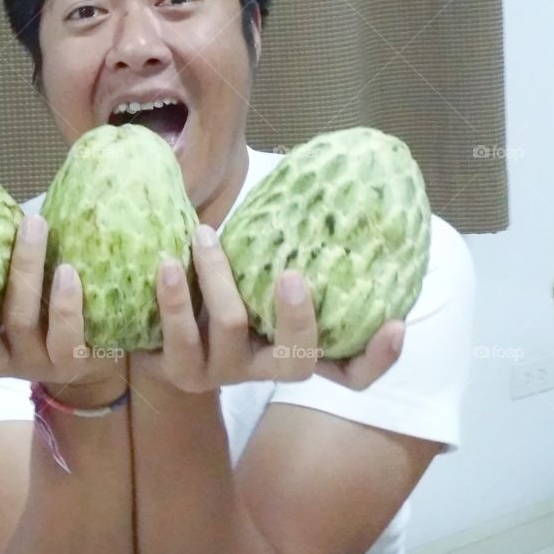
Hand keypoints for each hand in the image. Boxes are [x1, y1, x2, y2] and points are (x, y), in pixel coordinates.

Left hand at [133, 225, 404, 393]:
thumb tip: (321, 180)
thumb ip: (287, 248)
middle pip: (296, 360)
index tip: (395, 323)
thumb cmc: (223, 290)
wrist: (158, 339)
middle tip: (291, 275)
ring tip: (205, 236)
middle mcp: (267, 368)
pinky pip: (179, 338)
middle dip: (297, 318)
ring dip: (218, 276)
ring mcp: (224, 373)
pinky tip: (166, 263)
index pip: (353, 373)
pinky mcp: (182, 370)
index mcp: (297, 351)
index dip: (379, 357)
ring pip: (230, 328)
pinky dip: (175, 297)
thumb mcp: (258, 274)